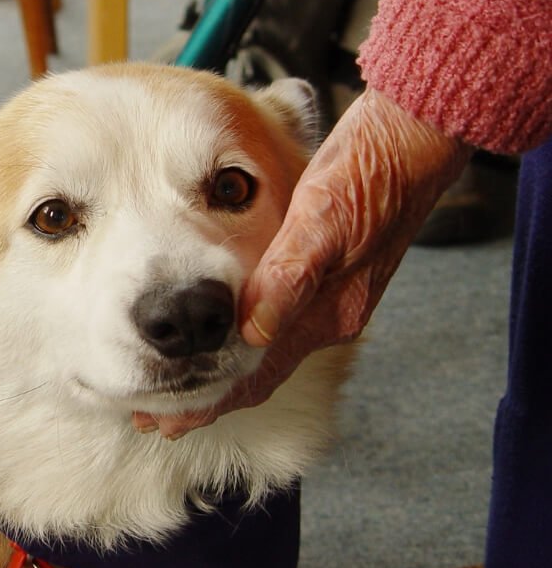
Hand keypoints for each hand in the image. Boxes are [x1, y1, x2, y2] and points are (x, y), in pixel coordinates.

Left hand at [133, 90, 470, 437]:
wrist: (410, 143)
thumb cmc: (366, 174)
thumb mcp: (323, 221)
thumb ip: (289, 277)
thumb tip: (253, 334)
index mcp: (327, 313)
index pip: (258, 376)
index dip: (212, 403)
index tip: (167, 423)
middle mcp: (328, 316)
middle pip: (257, 375)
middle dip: (209, 399)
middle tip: (157, 420)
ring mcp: (328, 299)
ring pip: (264, 354)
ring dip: (222, 375)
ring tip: (177, 388)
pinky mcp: (326, 278)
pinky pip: (276, 325)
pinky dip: (241, 342)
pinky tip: (221, 336)